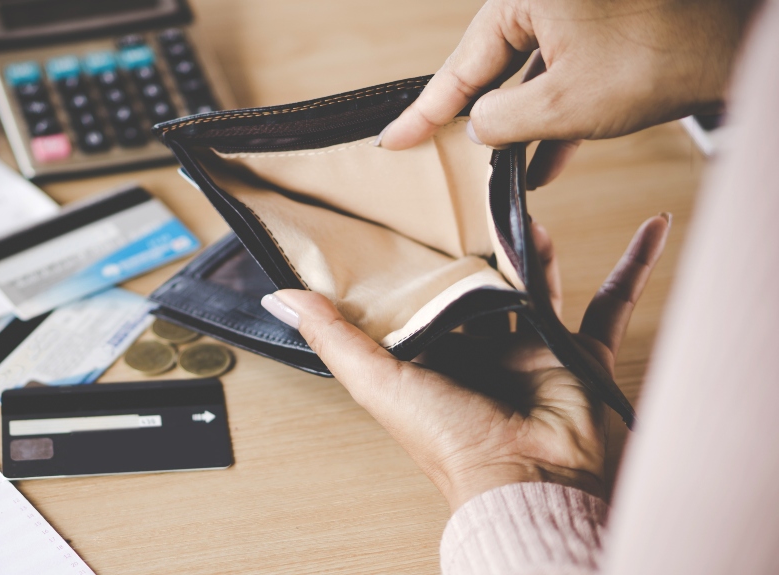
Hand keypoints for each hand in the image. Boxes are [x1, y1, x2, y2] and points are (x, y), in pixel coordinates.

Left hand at [260, 215, 669, 509]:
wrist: (530, 481)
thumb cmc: (451, 441)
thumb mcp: (378, 381)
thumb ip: (333, 336)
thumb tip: (280, 295)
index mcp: (431, 356)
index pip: (422, 296)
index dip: (417, 258)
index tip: (409, 212)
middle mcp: (480, 351)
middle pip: (480, 284)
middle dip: (477, 244)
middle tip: (470, 194)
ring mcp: (533, 350)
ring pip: (537, 283)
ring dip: (535, 245)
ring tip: (526, 200)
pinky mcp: (578, 353)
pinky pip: (611, 302)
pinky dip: (633, 266)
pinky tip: (651, 227)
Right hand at [380, 0, 755, 188]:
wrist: (734, 47)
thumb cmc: (657, 57)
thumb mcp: (560, 103)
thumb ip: (500, 118)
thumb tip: (475, 126)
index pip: (460, 64)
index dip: (424, 111)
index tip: (393, 140)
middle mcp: (542, 0)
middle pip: (489, 66)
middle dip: (472, 117)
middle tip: (430, 150)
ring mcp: (574, 15)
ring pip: (527, 77)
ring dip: (516, 126)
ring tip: (496, 170)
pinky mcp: (601, 34)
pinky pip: (560, 78)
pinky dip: (551, 118)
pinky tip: (543, 163)